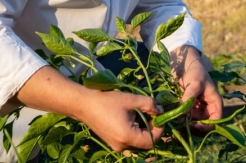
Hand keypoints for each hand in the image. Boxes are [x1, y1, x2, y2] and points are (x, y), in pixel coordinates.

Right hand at [14, 67, 163, 151]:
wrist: (85, 105)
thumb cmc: (108, 101)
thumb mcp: (131, 99)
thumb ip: (149, 104)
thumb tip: (161, 111)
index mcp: (127, 137)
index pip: (151, 141)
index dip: (159, 129)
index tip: (159, 116)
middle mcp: (122, 146)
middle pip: (145, 143)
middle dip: (152, 128)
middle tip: (151, 113)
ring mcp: (116, 146)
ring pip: (138, 142)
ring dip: (144, 130)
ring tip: (141, 113)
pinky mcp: (113, 143)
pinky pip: (130, 141)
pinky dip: (135, 131)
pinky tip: (132, 118)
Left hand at [170, 46, 222, 133]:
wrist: (185, 64)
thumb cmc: (195, 71)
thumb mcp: (195, 83)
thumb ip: (190, 97)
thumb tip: (183, 114)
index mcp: (215, 103)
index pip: (216, 121)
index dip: (206, 126)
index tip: (193, 125)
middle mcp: (208, 109)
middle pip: (204, 125)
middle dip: (193, 127)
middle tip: (181, 124)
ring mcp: (198, 109)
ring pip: (194, 123)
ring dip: (185, 124)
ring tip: (175, 119)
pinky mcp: (188, 109)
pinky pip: (185, 118)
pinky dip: (180, 119)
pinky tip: (172, 116)